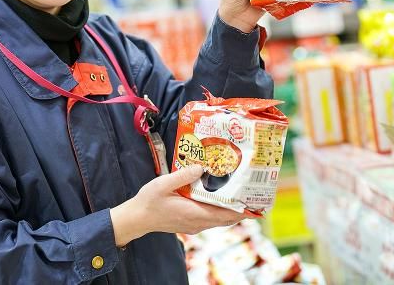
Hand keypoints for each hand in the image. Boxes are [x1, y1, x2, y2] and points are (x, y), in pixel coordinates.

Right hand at [110, 165, 260, 246]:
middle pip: (226, 219)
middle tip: (253, 197)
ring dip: (231, 212)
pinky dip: (220, 212)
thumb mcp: (163, 184)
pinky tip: (219, 200)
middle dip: (241, 210)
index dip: (242, 211)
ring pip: (219, 221)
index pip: (225, 215)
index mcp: (194, 213)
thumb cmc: (149, 201)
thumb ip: (183, 176)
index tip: (256, 205)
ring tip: (240, 197)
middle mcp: (198, 222)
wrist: (137, 218)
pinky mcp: (190, 224)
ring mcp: (194, 225)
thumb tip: (200, 167)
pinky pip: (211, 220)